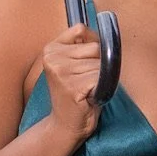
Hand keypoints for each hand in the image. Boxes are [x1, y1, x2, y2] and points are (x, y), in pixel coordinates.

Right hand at [41, 25, 103, 145]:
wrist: (65, 125)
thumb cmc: (75, 94)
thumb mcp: (73, 64)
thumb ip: (82, 44)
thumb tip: (105, 32)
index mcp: (51, 49)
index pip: (81, 30)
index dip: (93, 43)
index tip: (89, 60)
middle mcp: (53, 58)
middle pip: (95, 47)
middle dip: (99, 64)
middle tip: (87, 81)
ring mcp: (61, 72)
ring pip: (100, 64)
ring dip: (101, 79)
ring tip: (88, 90)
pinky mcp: (73, 87)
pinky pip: (101, 78)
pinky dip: (102, 88)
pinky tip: (90, 97)